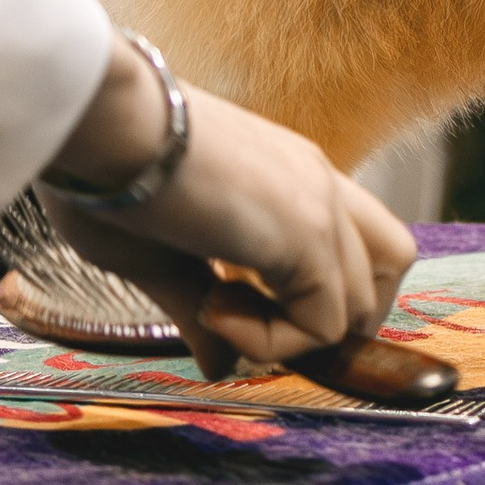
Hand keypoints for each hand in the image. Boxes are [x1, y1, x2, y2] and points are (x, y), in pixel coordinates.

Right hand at [45, 39, 414, 374]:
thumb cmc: (105, 168)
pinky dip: (273, 342)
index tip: (218, 304)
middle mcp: (317, 181)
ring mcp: (319, 203)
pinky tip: (211, 308)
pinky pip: (324, 324)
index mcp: (287, 173)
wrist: (99, 118)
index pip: (351, 242)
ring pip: (364, 302)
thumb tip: (221, 366)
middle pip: (385, 268)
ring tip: (224, 313)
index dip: (308, 295)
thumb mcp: (158, 252)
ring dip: (301, 334)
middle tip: (247, 321)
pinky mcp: (308, 234)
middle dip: (327, 318)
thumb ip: (201, 309)